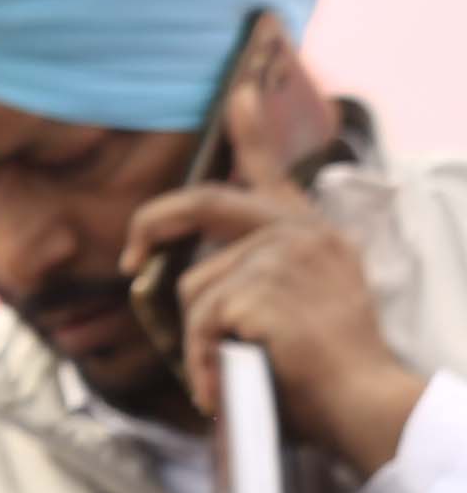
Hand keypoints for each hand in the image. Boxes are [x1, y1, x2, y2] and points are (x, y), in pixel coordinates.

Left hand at [134, 63, 423, 473]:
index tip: (238, 93)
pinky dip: (201, 360)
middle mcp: (300, 232)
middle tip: (131, 255)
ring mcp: (284, 255)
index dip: (251, 132)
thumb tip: (194, 275)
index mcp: (311, 233)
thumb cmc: (323, 369)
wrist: (361, 398)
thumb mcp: (300, 305)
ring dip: (196, 338)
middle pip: (206, 204)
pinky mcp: (262, 287)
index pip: (271, 173)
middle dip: (154, 224)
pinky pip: (200, 322)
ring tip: (227, 370)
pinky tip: (222, 382)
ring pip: (195, 287)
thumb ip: (260, 277)